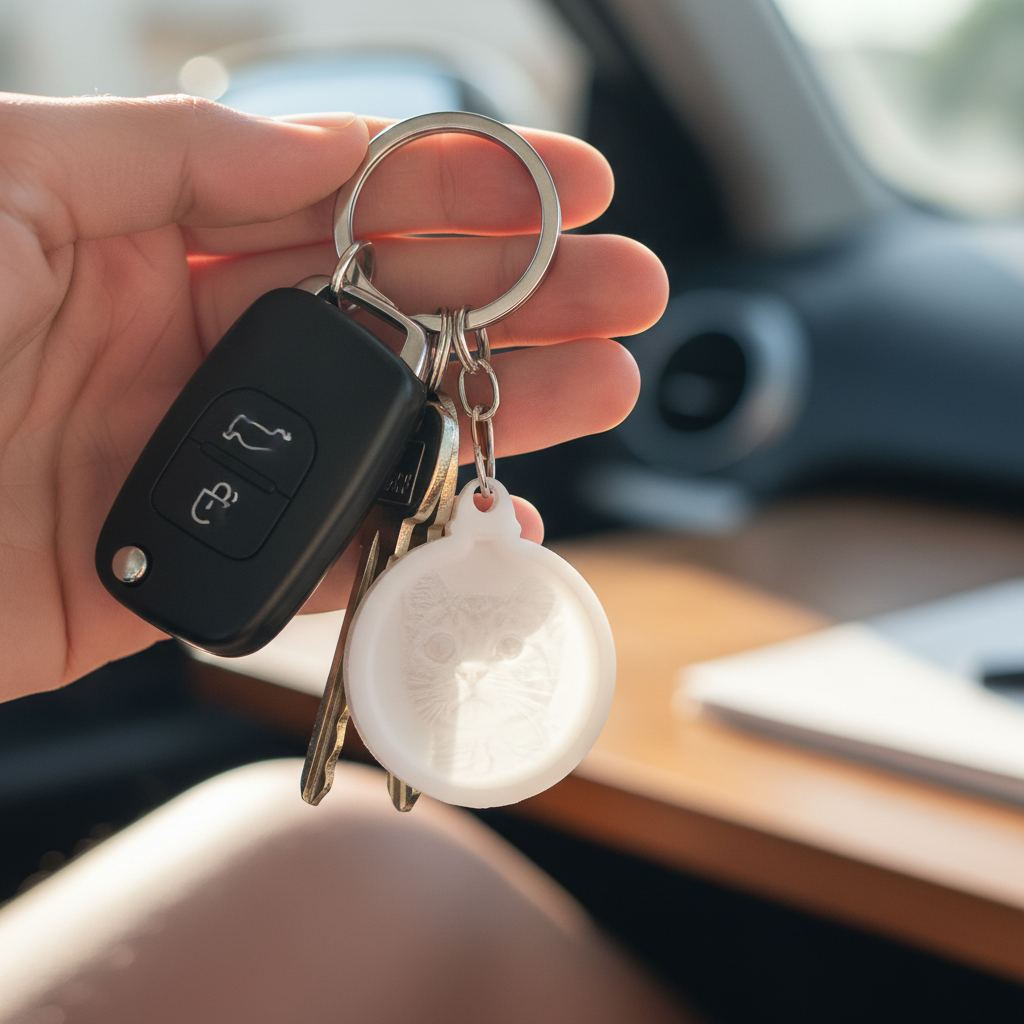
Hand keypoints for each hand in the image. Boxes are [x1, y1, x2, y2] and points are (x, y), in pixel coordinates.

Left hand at [0, 95, 667, 700]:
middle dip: (517, 299)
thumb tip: (315, 153)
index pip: (342, 208)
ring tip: (600, 391)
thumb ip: (165, 156)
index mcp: (144, 244)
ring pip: (377, 438)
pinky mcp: (178, 577)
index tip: (568, 187)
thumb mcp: (2, 182)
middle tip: (625, 292)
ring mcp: (193, 465)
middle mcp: (184, 352)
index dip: (461, 190)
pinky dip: (409, 546)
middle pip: (388, 319)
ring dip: (494, 415)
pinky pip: (318, 561)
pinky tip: (492, 522)